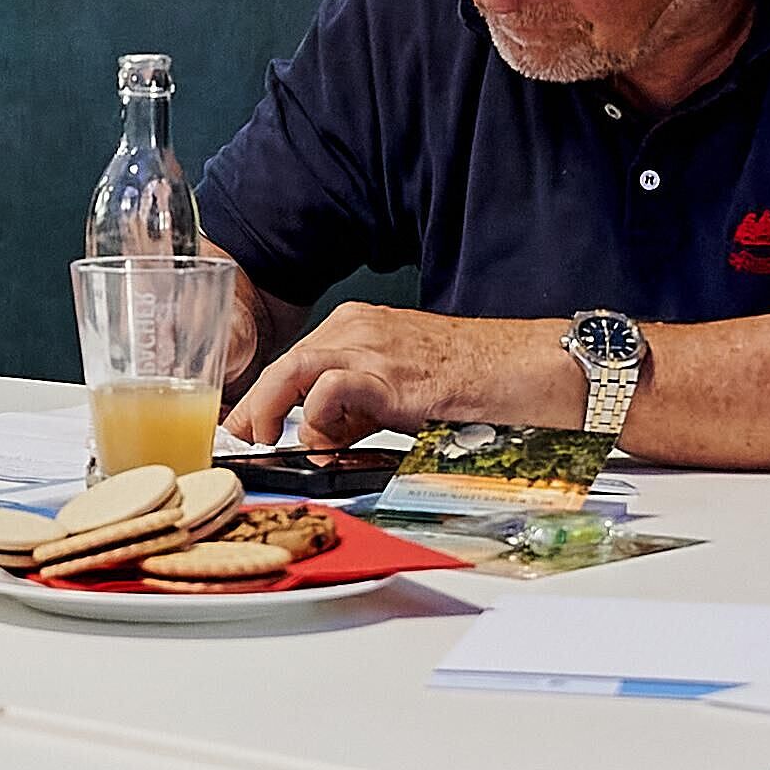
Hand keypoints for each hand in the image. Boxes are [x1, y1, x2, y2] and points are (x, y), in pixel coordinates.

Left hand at [227, 303, 562, 449]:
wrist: (527, 367)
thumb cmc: (476, 378)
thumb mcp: (401, 389)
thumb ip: (358, 406)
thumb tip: (321, 435)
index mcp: (360, 326)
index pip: (295, 358)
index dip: (265, 396)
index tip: (249, 426)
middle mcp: (359, 328)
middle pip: (284, 363)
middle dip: (255, 405)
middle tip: (242, 440)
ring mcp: (373, 347)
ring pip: (294, 369)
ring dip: (270, 410)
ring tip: (264, 443)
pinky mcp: (391, 375)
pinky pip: (330, 388)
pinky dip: (314, 418)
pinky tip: (321, 443)